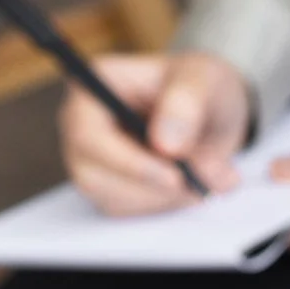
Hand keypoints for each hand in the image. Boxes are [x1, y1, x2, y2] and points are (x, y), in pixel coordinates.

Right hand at [61, 51, 251, 215]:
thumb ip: (187, 105)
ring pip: (109, 198)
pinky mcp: (105, 184)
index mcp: (93, 85)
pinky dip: (161, 205)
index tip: (174, 177)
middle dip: (150, 188)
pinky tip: (187, 185)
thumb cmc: (199, 85)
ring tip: (202, 179)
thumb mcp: (204, 78)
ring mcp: (89, 158)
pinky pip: (125, 210)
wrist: (210, 110)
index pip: (87, 134)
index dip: (127, 163)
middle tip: (198, 185)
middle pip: (91, 174)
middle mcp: (79, 124)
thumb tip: (166, 145)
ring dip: (161, 198)